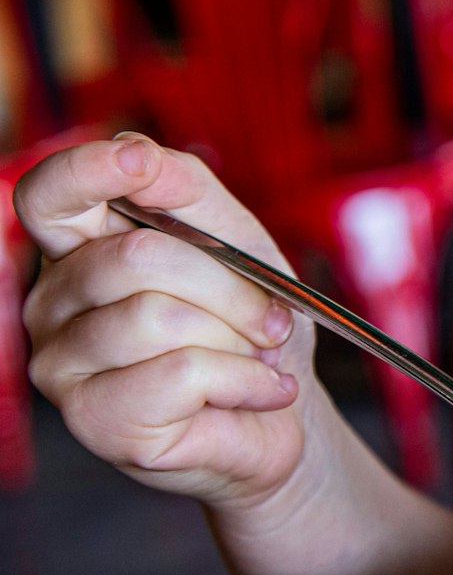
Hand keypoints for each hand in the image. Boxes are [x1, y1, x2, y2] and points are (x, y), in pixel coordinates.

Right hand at [17, 134, 316, 506]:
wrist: (283, 414)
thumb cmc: (252, 329)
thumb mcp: (236, 245)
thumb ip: (185, 192)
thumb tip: (137, 155)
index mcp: (79, 250)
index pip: (48, 196)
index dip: (87, 170)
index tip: (139, 163)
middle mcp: (53, 303)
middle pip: (136, 260)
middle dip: (231, 289)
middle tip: (270, 321)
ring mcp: (62, 365)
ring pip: (160, 317)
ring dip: (239, 339)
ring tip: (255, 358)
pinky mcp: (96, 419)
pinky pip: (182, 373)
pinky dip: (244, 380)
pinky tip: (259, 391)